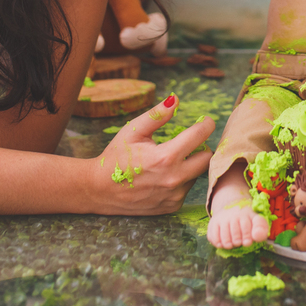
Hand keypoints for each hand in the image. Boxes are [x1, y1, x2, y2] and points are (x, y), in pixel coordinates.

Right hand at [92, 95, 213, 214]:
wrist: (99, 190)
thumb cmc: (115, 157)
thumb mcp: (133, 131)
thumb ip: (157, 115)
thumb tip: (175, 99)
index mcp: (166, 157)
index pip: (200, 136)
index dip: (206, 124)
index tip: (205, 121)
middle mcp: (174, 178)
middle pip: (207, 158)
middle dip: (201, 147)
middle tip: (188, 142)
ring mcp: (174, 195)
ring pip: (197, 175)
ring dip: (190, 165)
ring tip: (170, 160)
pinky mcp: (171, 206)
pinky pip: (186, 189)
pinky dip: (181, 180)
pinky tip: (164, 176)